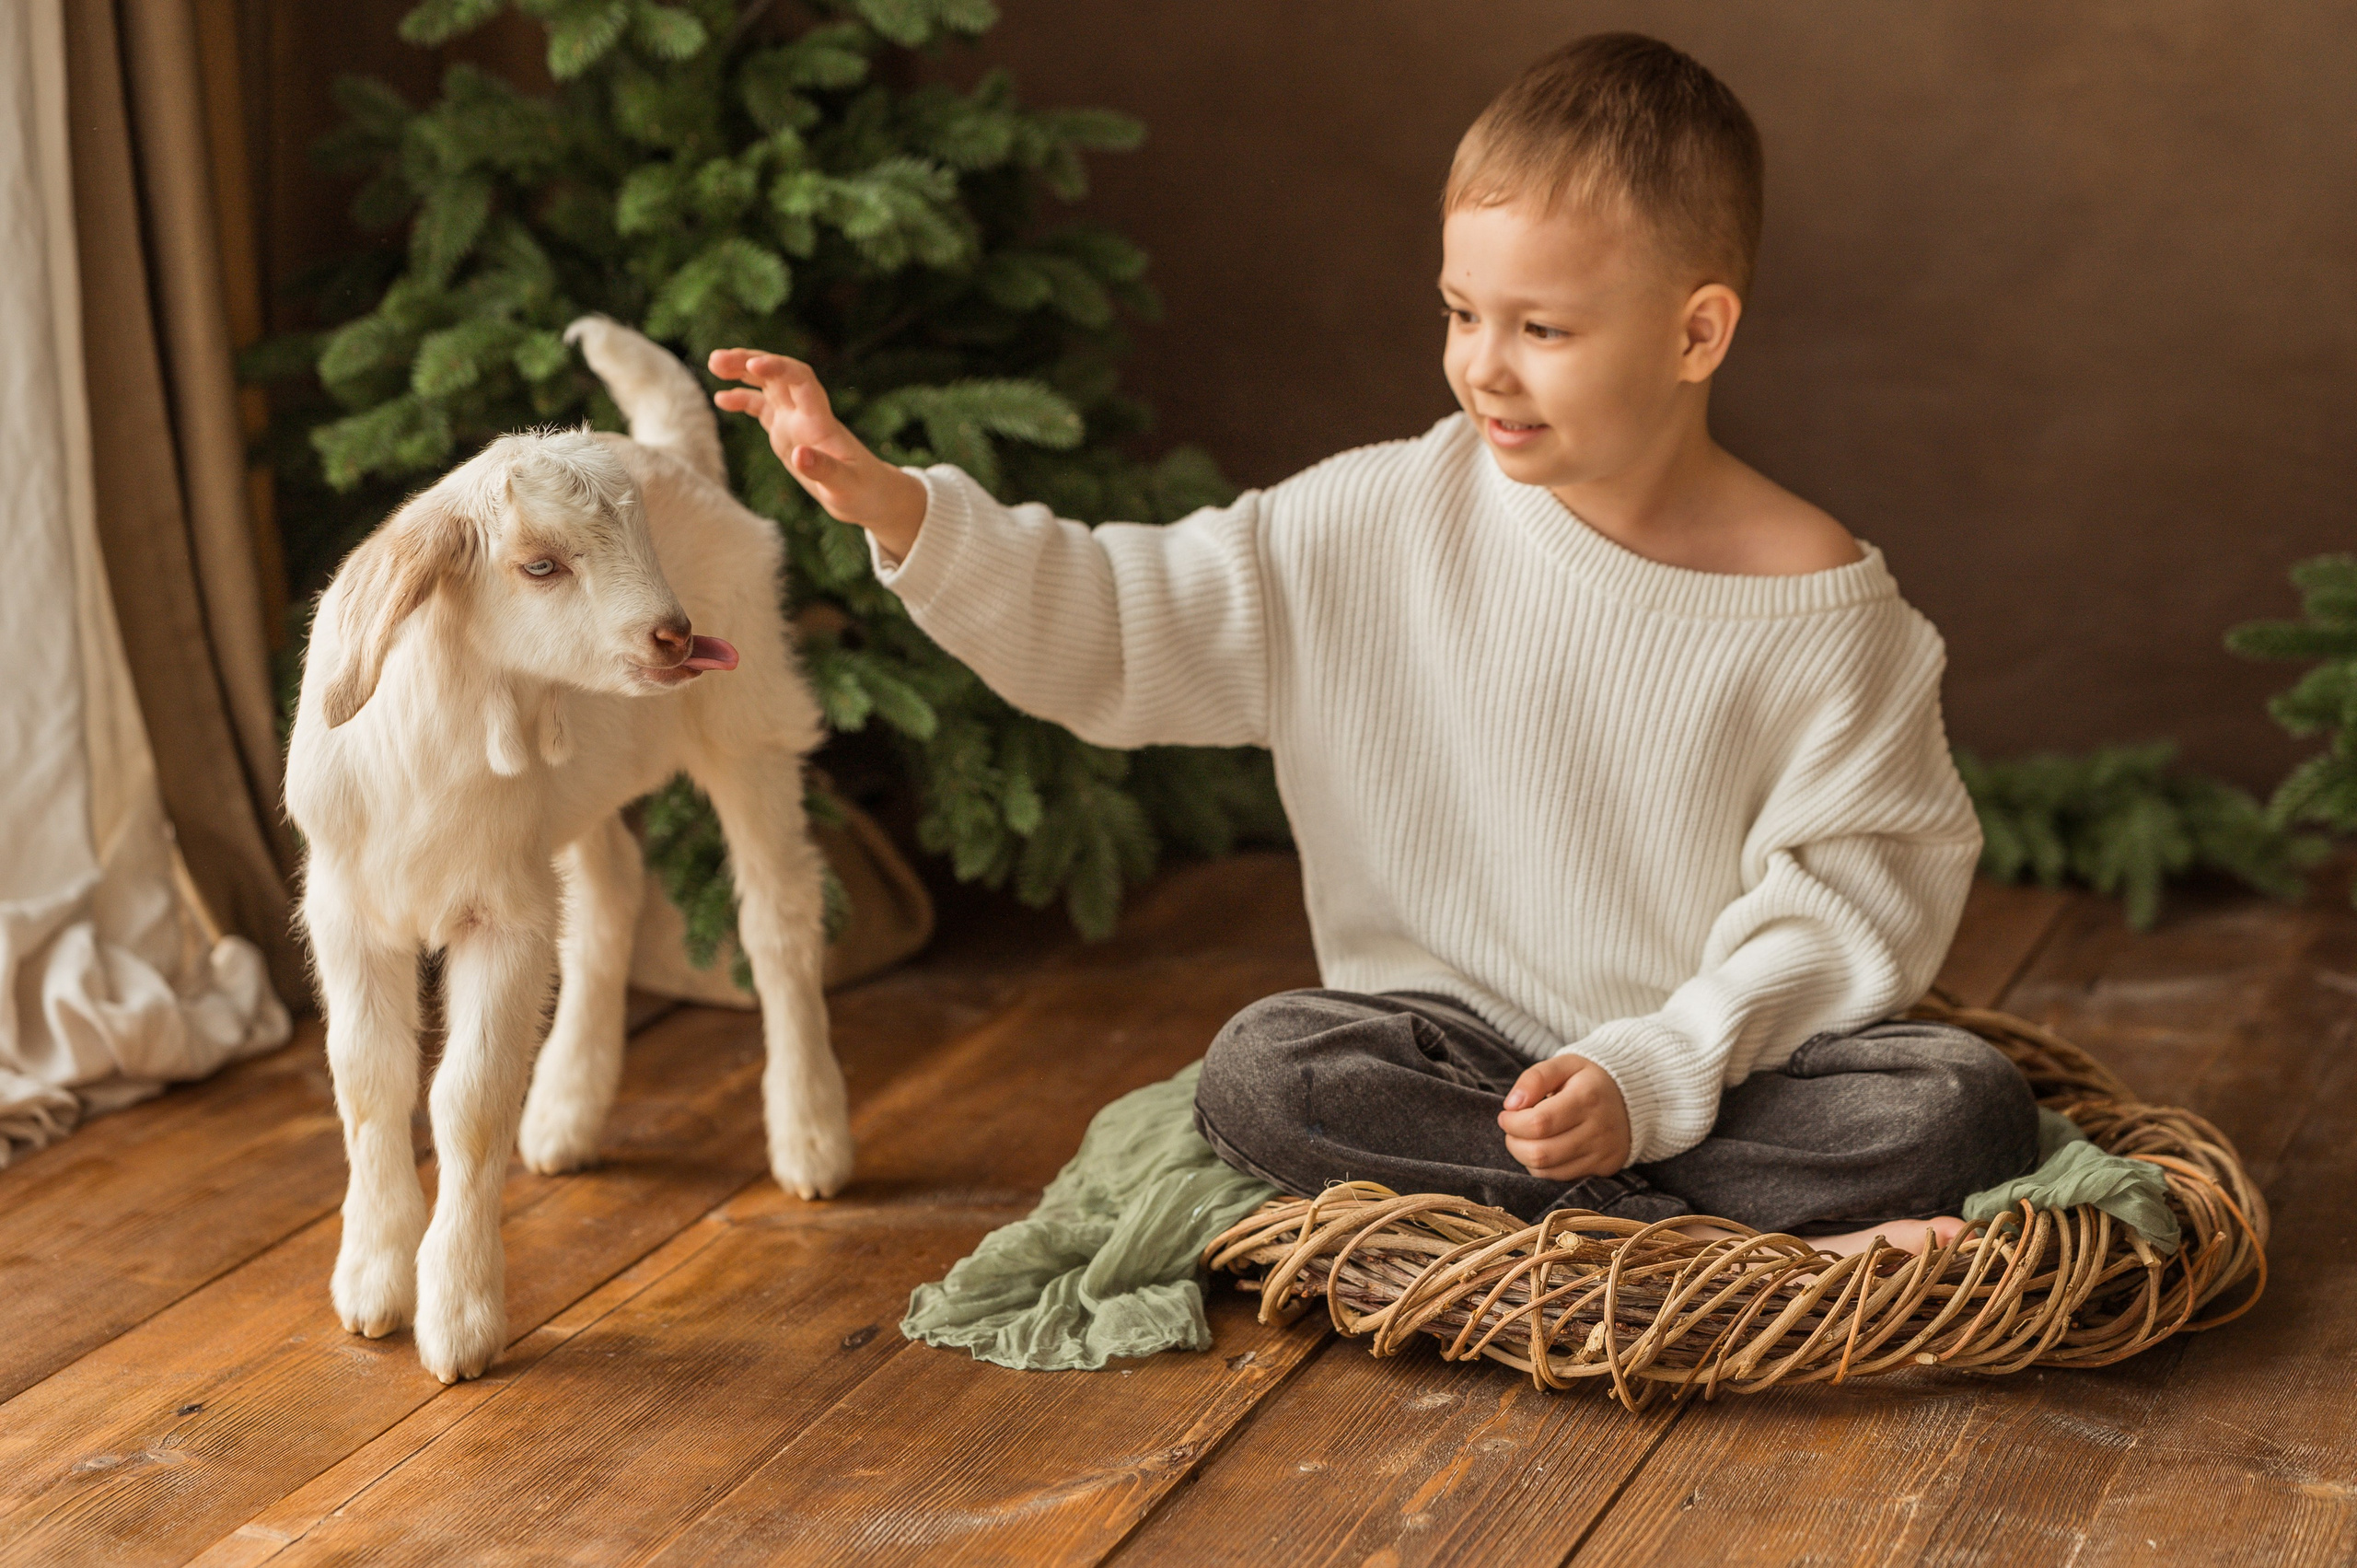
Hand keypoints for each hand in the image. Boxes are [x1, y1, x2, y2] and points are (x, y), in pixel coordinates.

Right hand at [708, 348, 927, 559]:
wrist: (870, 496)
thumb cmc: (863, 492)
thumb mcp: (846, 487)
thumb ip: (824, 470)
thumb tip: (799, 455)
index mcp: (821, 423)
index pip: (801, 381)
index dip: (778, 368)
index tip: (753, 366)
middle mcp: (807, 415)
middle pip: (779, 374)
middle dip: (750, 362)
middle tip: (716, 360)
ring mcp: (796, 421)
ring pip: (768, 385)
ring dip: (742, 372)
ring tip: (713, 364)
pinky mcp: (788, 432)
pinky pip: (763, 407)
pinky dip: (743, 399)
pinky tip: (720, 399)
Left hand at [1497, 1053, 1630, 1180]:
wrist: (1634, 1098)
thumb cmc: (1589, 1080)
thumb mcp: (1565, 1065)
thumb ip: (1535, 1078)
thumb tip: (1511, 1105)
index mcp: (1587, 1097)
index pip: (1538, 1123)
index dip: (1513, 1123)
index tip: (1507, 1114)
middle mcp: (1598, 1129)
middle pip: (1540, 1153)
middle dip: (1514, 1142)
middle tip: (1513, 1127)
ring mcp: (1603, 1153)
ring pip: (1547, 1170)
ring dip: (1524, 1156)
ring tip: (1527, 1137)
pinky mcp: (1604, 1168)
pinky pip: (1560, 1177)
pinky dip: (1542, 1166)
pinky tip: (1544, 1147)